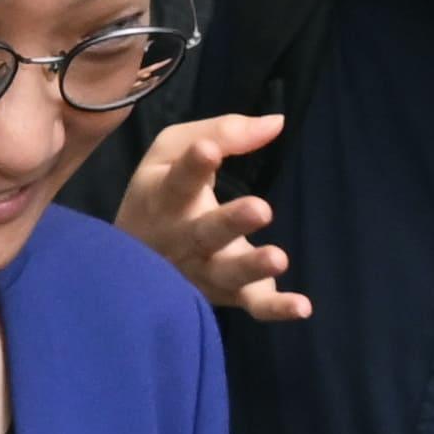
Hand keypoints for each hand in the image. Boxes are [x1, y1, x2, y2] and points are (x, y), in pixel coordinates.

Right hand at [116, 108, 296, 318]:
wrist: (130, 262)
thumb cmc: (162, 193)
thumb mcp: (177, 149)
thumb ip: (224, 133)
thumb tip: (277, 124)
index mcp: (165, 198)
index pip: (178, 181)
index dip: (192, 167)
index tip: (208, 151)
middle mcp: (182, 240)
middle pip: (205, 233)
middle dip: (231, 221)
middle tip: (260, 208)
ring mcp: (204, 271)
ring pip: (227, 273)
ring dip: (252, 267)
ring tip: (278, 258)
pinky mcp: (229, 294)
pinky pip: (251, 305)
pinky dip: (276, 309)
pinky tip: (303, 307)